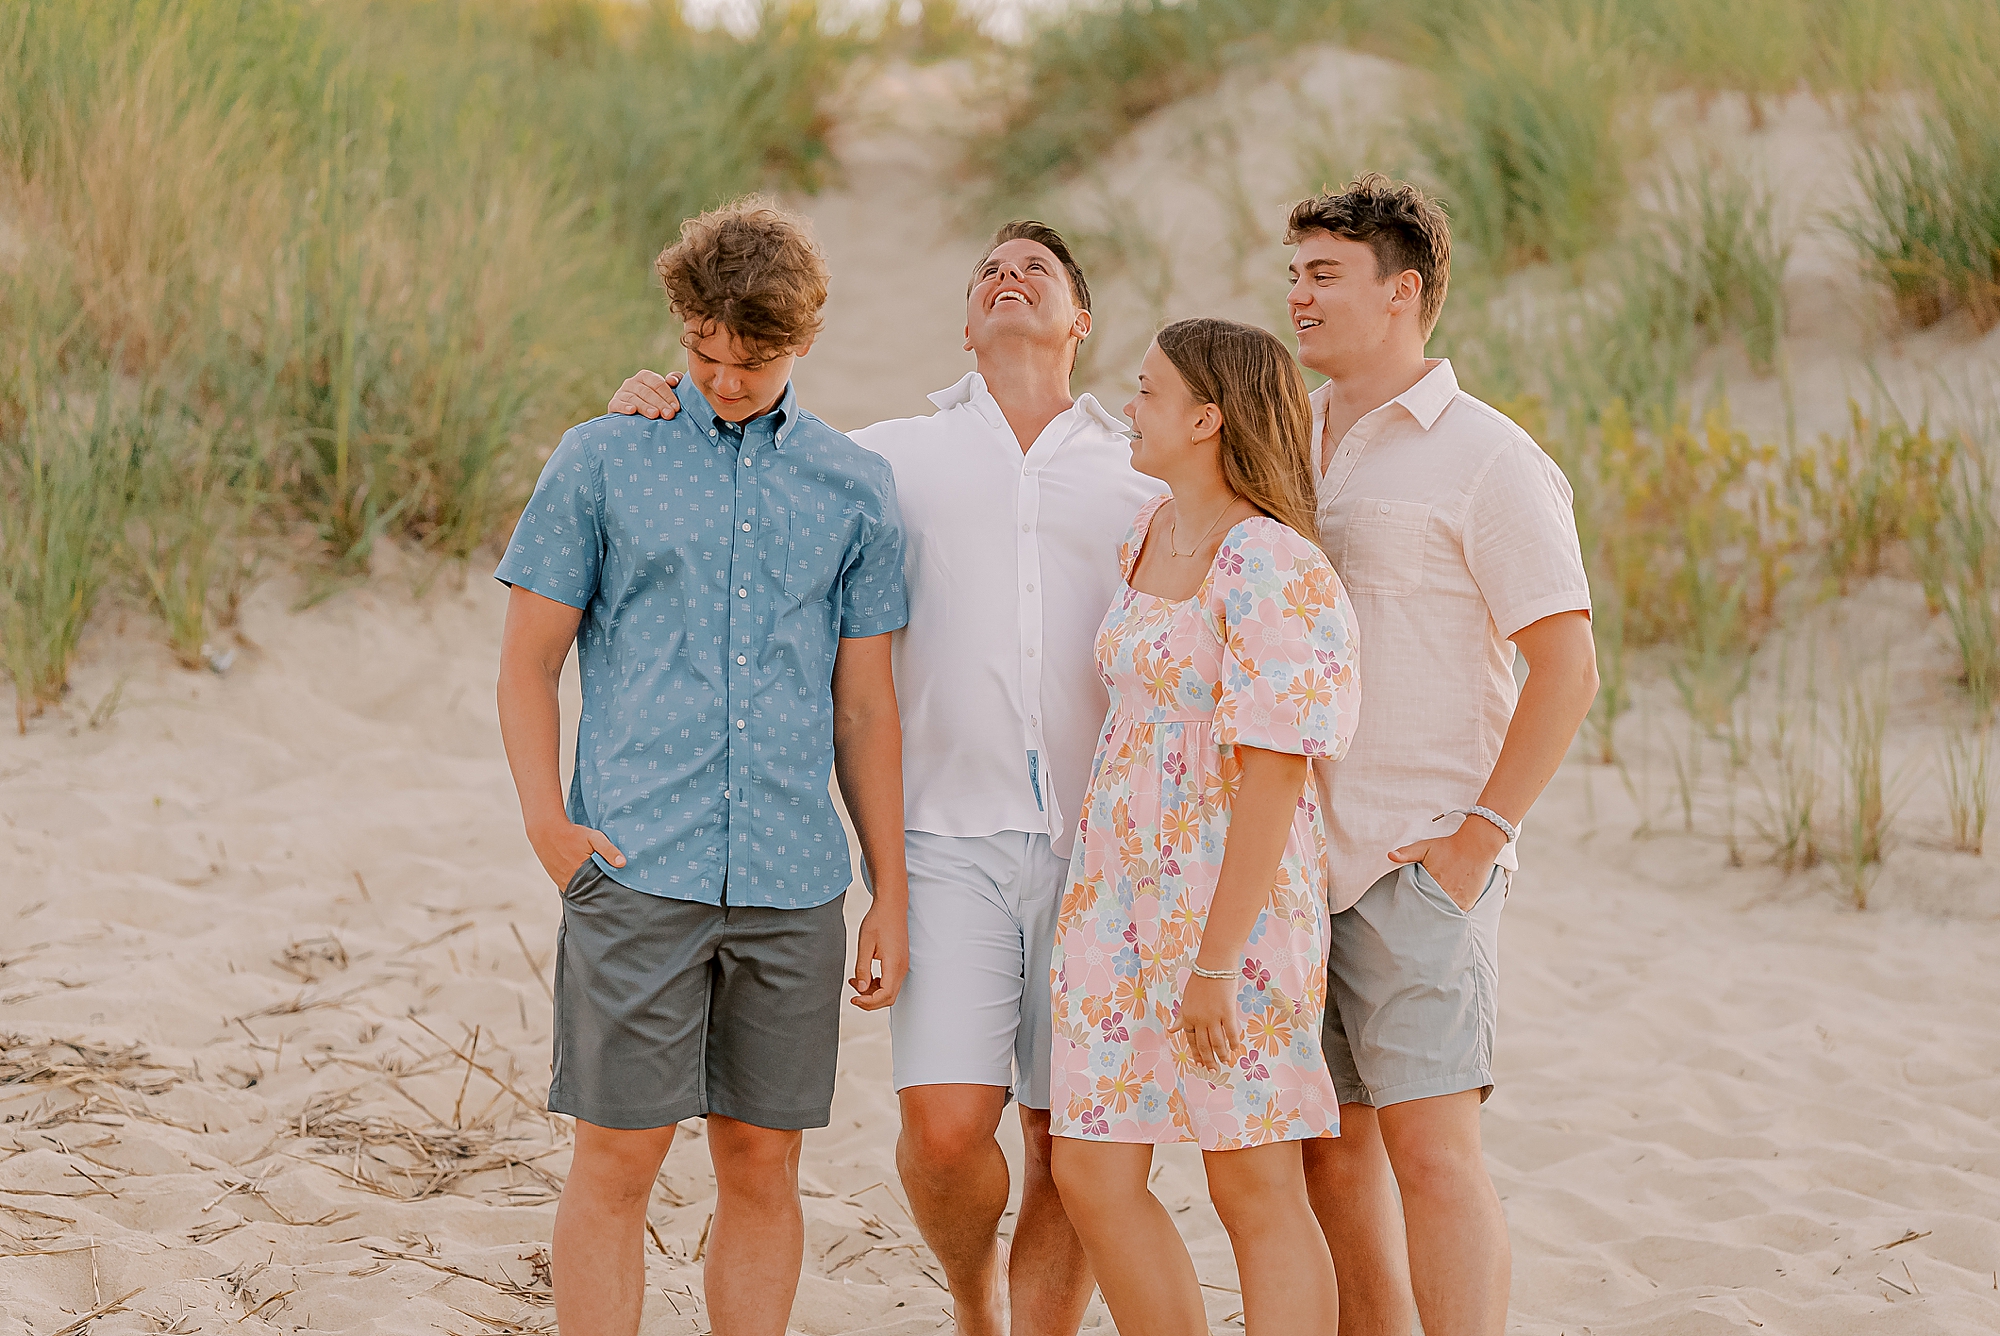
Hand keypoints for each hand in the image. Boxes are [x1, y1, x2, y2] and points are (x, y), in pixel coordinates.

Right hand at [526, 816, 625, 887]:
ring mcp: (562, 882)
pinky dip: (578, 884)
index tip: (615, 888)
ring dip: (587, 887)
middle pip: (589, 891)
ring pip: (579, 890)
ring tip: (595, 881)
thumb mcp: (593, 838)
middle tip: (607, 886)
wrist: (545, 831)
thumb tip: (623, 863)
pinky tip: (583, 876)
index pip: (599, 890)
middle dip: (598, 890)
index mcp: (581, 875)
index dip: (607, 889)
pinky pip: (571, 886)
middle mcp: (570, 883)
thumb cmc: (572, 834)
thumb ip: (608, 850)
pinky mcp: (557, 879)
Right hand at [608, 369, 681, 418]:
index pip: (658, 383)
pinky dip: (625, 407)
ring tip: (655, 415)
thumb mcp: (666, 392)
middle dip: (659, 403)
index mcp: (646, 376)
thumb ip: (675, 381)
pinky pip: (618, 404)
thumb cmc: (656, 404)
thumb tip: (672, 380)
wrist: (635, 419)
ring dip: (645, 407)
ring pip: (634, 398)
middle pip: (647, 392)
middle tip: (669, 415)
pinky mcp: (613, 404)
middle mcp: (632, 382)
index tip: (676, 408)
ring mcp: (622, 392)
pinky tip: (632, 411)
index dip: (668, 395)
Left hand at [848, 898, 907, 1010]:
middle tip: (853, 995)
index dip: (868, 1002)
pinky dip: (877, 985)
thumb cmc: (878, 921)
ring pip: (889, 991)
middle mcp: (901, 968)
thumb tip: (861, 989)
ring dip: (872, 992)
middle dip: (870, 1001)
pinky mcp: (899, 962)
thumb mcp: (865, 945)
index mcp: (894, 964)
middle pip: (889, 997)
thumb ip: (863, 969)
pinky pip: (890, 982)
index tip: (853, 999)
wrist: (891, 906)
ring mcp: (902, 965)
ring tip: (855, 981)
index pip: (884, 995)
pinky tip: (865, 977)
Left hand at [1175, 972, 1243, 1074]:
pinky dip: (1234, 1042)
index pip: (1190, 1039)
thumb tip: (1170, 1030)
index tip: (1199, 1064)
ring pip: (1217, 1042)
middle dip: (1208, 1060)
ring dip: (1221, 1054)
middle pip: (1203, 1045)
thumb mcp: (1186, 999)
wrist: (1214, 965)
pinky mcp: (1227, 1012)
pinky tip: (1235, 1048)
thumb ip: (1181, 1016)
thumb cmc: (1200, 980)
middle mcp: (1199, 1019)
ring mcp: (1213, 1016)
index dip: (1195, 1053)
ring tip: (1225, 1061)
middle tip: (1213, 1070)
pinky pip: (1231, 1032)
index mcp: (1187, 1016)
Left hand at [1389, 817, 1505, 911]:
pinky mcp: (1468, 903)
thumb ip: (1407, 853)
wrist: (1476, 846)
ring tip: (1430, 916)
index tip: (1408, 908)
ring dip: (1438, 913)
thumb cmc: (1450, 846)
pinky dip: (1451, 913)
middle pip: (1431, 909)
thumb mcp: (1425, 847)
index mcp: (1433, 883)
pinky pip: (1457, 913)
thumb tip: (1390, 855)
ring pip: (1444, 914)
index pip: (1418, 901)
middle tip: (1418, 916)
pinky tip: (1445, 913)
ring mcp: (1459, 901)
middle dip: (1424, 911)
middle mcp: (1446, 895)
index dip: (1412, 904)